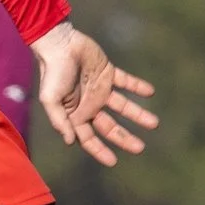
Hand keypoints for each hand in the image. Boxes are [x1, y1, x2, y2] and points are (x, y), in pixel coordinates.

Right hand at [30, 22, 157, 166]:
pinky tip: (150, 92)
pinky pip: (127, 82)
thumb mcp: (51, 99)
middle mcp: (89, 104)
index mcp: (75, 113)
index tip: (113, 161)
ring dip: (138, 115)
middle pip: (109, 127)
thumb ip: (60, 121)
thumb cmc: (53, 72)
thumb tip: (71, 142)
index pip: (88, 138)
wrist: (59, 43)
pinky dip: (138, 87)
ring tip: (154, 123)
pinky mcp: (108, 72)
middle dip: (124, 138)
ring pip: (122, 107)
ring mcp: (100, 88)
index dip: (99, 150)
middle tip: (140, 148)